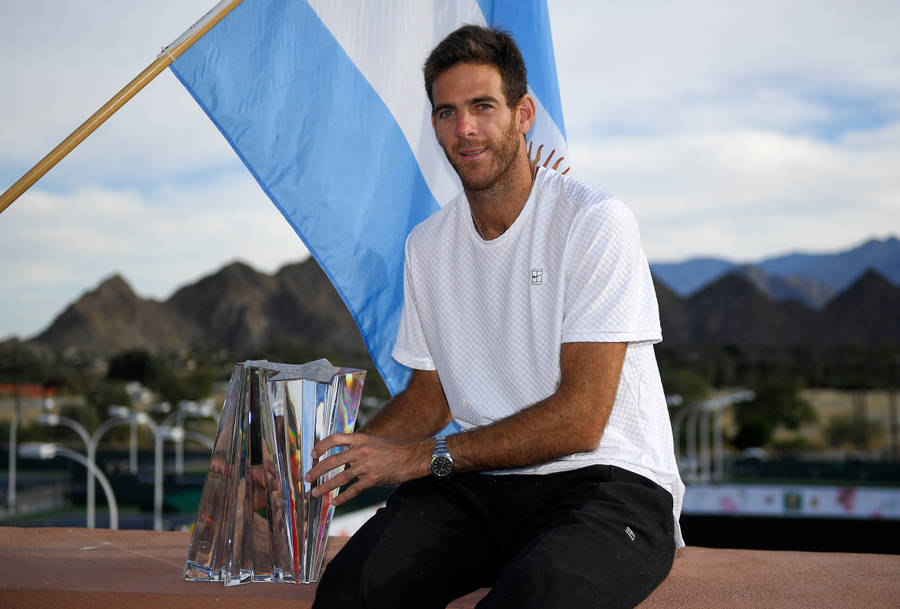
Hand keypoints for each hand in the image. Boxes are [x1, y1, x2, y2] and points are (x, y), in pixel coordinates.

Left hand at [304, 433, 430, 505]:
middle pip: (332, 461)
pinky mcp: (373, 479)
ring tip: (315, 493)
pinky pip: (353, 490)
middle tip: (307, 478)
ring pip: (339, 477)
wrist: (414, 456)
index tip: (312, 454)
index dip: (321, 446)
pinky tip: (334, 502)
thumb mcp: (375, 441)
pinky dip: (342, 497)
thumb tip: (345, 456)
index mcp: (360, 439)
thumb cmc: (396, 449)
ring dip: (325, 487)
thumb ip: (360, 447)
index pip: (335, 439)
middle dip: (316, 471)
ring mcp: (366, 466)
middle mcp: (361, 451)